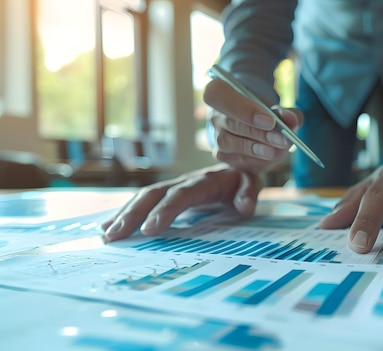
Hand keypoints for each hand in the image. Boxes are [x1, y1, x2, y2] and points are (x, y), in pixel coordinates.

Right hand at [101, 165, 262, 241]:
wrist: (237, 162)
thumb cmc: (243, 176)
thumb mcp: (252, 182)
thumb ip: (248, 193)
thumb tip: (243, 207)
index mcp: (203, 181)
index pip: (180, 196)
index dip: (165, 210)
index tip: (149, 230)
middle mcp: (183, 182)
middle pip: (154, 195)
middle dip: (133, 214)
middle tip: (115, 236)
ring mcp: (172, 186)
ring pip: (144, 198)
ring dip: (124, 215)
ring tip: (106, 235)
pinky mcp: (166, 193)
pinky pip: (144, 202)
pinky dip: (125, 213)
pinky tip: (108, 226)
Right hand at [204, 79, 302, 172]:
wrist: (254, 123)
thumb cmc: (263, 111)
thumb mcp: (276, 107)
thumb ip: (286, 112)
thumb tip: (291, 120)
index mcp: (219, 91)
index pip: (220, 96)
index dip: (244, 109)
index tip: (270, 121)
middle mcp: (214, 114)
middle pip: (231, 123)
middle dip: (259, 134)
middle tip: (283, 140)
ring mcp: (216, 136)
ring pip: (230, 143)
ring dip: (256, 149)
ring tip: (278, 151)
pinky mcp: (222, 154)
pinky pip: (235, 159)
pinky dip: (255, 160)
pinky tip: (270, 156)